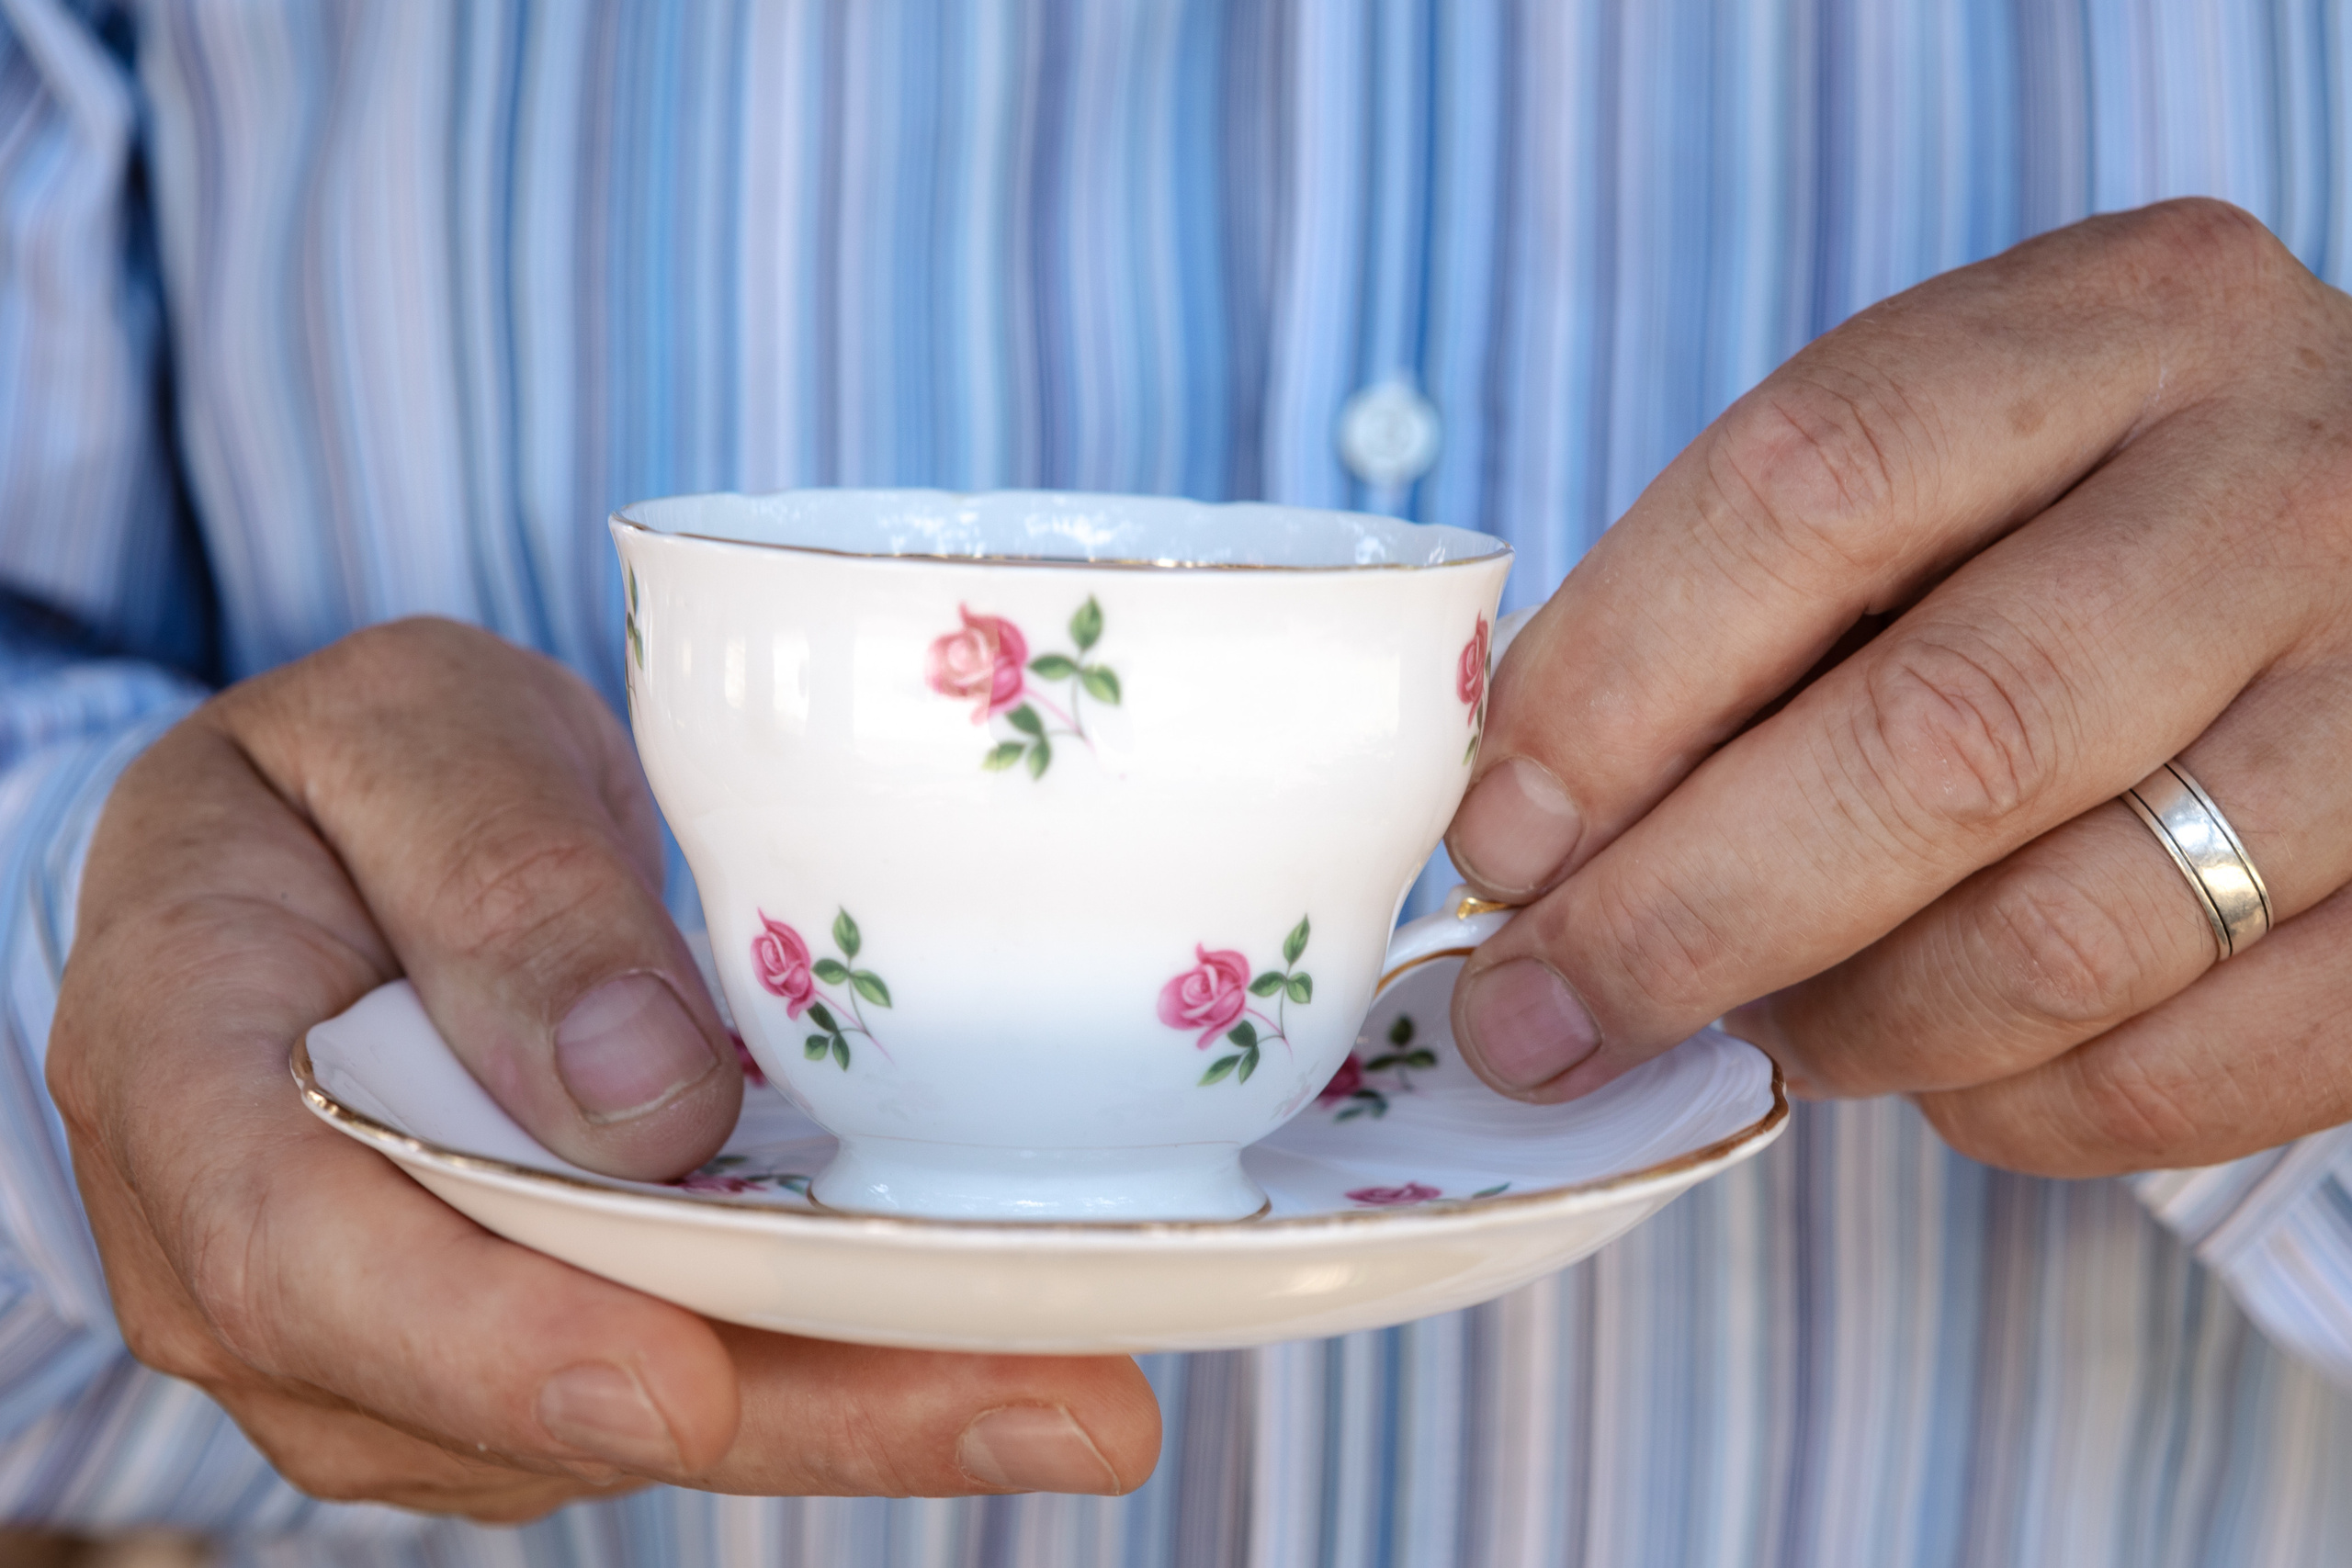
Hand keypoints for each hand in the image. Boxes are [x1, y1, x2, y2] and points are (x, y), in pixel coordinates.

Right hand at [48, 619, 1156, 1519]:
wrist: (346, 839)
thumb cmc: (354, 767)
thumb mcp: (406, 732)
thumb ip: (498, 883)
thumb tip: (645, 1100)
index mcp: (181, 1076)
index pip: (295, 1254)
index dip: (484, 1342)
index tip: (677, 1381)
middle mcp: (263, 1263)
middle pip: (514, 1393)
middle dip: (793, 1416)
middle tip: (1059, 1414)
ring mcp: (394, 1338)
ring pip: (626, 1420)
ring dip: (860, 1415)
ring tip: (1082, 1394)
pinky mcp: (519, 1345)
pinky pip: (680, 1386)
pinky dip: (839, 1376)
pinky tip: (1001, 1350)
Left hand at [1443, 199, 2351, 1176]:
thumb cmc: (2096, 523)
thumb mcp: (1940, 467)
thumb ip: (1741, 604)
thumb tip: (1530, 836)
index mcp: (2122, 324)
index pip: (1815, 487)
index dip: (1617, 691)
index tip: (1500, 844)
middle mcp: (2285, 488)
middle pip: (1938, 740)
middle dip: (1682, 918)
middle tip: (1539, 1017)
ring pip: (2059, 940)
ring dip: (1850, 1025)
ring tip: (1771, 1019)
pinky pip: (2179, 1074)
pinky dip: (2010, 1109)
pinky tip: (1946, 1061)